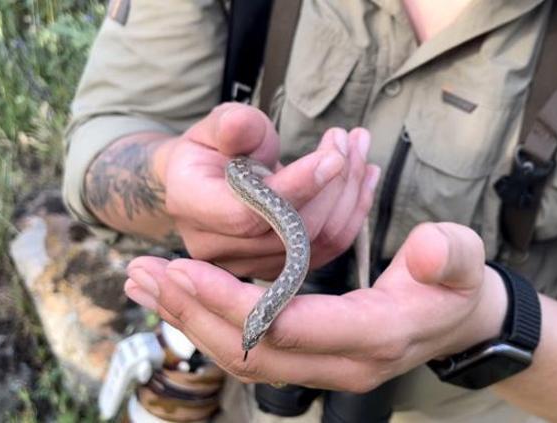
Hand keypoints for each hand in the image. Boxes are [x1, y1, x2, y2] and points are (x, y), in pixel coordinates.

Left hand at [125, 222, 507, 391]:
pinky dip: (212, 327)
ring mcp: (326, 369)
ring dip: (192, 323)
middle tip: (145, 274)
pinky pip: (255, 353)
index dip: (234, 302)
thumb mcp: (464, 259)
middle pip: (254, 352)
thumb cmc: (456, 284)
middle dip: (194, 313)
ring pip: (246, 359)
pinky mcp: (314, 360)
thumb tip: (425, 253)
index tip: (184, 268)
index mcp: (376, 335)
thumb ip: (450, 255)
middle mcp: (343, 363)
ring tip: (147, 285)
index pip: (290, 327)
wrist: (459, 319)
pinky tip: (183, 300)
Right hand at [161, 103, 380, 277]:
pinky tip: (365, 176)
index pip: (249, 213)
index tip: (333, 155)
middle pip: (291, 230)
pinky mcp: (280, 270)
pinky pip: (328, 249)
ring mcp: (248, 265)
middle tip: (350, 139)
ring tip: (359, 149)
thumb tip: (239, 123)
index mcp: (192, 205)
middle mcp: (216, 247)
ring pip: (318, 240)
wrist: (206, 182)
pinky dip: (353, 212)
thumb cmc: (212, 148)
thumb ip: (232, 125)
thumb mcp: (216, 126)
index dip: (296, 188)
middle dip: (334, 182)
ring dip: (350, 193)